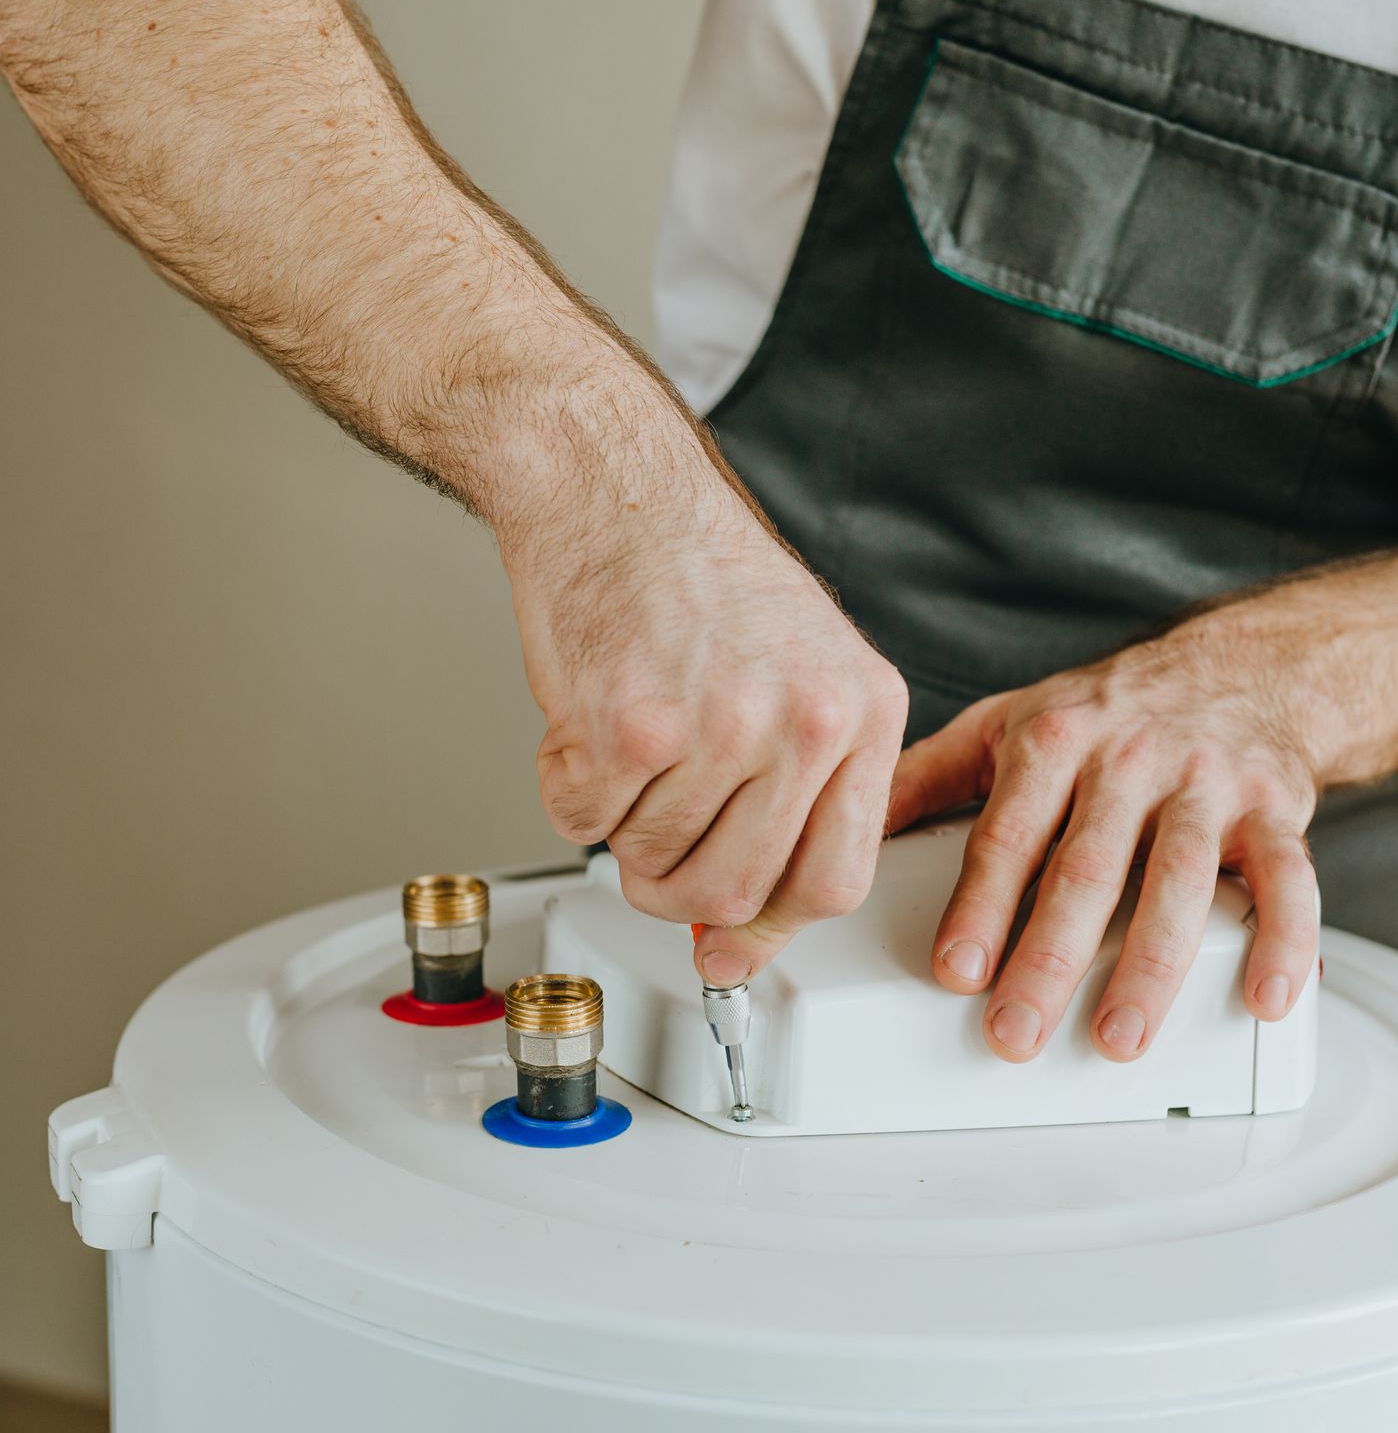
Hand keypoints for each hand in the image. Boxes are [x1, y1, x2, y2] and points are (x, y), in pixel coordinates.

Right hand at [512, 467, 907, 987]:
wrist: (614, 490)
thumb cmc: (698, 574)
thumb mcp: (797, 679)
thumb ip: (789, 807)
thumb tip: (741, 942)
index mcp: (864, 711)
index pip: (835, 878)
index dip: (772, 924)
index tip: (735, 941)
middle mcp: (807, 719)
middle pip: (737, 892)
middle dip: (679, 894)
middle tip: (653, 854)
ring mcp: (721, 725)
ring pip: (652, 863)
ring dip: (618, 828)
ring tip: (626, 749)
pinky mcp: (630, 725)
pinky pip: (585, 823)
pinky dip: (567, 790)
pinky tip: (587, 724)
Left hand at [887, 604, 1328, 1063]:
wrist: (1239, 666)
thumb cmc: (1108, 709)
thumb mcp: (1006, 723)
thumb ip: (924, 777)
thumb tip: (842, 827)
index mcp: (1054, 741)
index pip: (1008, 836)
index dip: (980, 907)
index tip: (956, 971)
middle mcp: (1130, 760)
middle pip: (1086, 870)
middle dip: (1048, 959)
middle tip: (1016, 1031)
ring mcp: (1206, 786)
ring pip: (1180, 882)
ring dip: (1150, 968)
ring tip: (1118, 1036)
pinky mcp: (1276, 810)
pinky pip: (1288, 879)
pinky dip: (1284, 940)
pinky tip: (1264, 999)